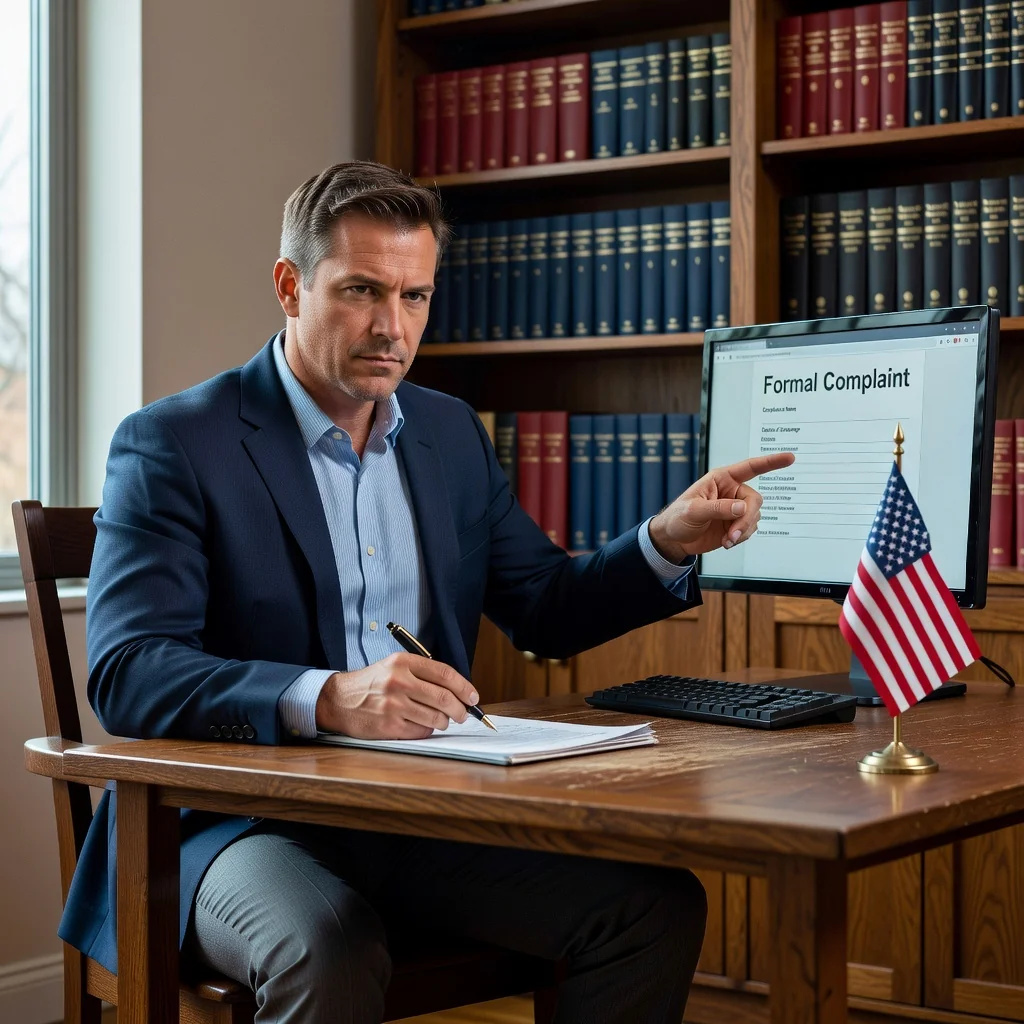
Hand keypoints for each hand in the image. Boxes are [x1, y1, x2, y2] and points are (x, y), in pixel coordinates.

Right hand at [315, 653, 479, 738]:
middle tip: (464, 714)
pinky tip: (421, 725)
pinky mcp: (389, 726)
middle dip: (460, 709)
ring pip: (436, 718)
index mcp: (403, 662)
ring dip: (444, 722)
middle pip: (444, 698)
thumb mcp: (394, 666)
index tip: (473, 697)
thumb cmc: (371, 684)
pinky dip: (427, 730)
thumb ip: (423, 674)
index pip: (444, 674)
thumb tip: (457, 690)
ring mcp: (393, 705)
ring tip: (442, 720)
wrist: (338, 700)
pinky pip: (421, 731)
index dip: (464, 687)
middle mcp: (399, 681)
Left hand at [648, 452, 795, 561]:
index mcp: (721, 479)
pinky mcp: (736, 524)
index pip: (750, 468)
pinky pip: (750, 530)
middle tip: (733, 534)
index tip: (790, 458)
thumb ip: (718, 508)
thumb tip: (742, 508)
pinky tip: (727, 542)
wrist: (674, 540)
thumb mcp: (693, 510)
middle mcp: (732, 492)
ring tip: (726, 540)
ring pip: (754, 517)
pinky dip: (741, 538)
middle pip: (755, 501)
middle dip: (746, 519)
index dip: (771, 462)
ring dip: (743, 531)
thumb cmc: (678, 518)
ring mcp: (735, 509)